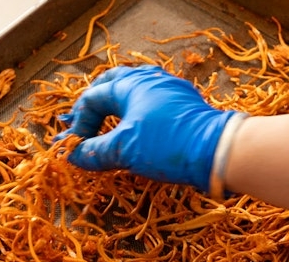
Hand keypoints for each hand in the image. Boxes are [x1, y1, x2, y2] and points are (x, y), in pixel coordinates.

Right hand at [55, 65, 241, 192]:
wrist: (217, 149)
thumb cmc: (166, 144)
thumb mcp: (123, 150)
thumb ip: (94, 152)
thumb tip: (72, 155)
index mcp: (129, 84)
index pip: (92, 98)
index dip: (78, 123)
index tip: (74, 147)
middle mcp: (149, 79)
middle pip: (112, 84)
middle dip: (95, 104)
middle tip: (85, 123)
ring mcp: (170, 88)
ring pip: (135, 90)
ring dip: (117, 106)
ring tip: (109, 124)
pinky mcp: (185, 103)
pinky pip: (153, 101)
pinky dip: (138, 113)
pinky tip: (139, 129)